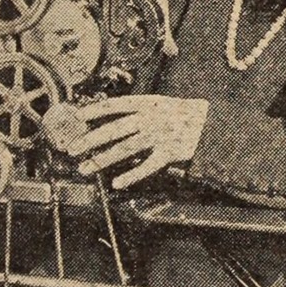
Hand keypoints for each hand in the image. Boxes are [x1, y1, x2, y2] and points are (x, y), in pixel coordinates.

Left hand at [66, 95, 208, 188]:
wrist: (213, 122)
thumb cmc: (185, 114)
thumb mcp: (162, 104)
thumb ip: (139, 110)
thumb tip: (111, 117)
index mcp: (148, 103)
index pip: (115, 105)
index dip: (94, 110)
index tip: (77, 116)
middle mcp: (151, 118)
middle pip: (115, 129)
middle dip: (90, 139)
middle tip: (71, 148)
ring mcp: (160, 136)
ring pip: (125, 149)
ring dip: (102, 160)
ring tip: (85, 168)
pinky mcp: (170, 153)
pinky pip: (147, 166)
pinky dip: (131, 175)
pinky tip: (117, 183)